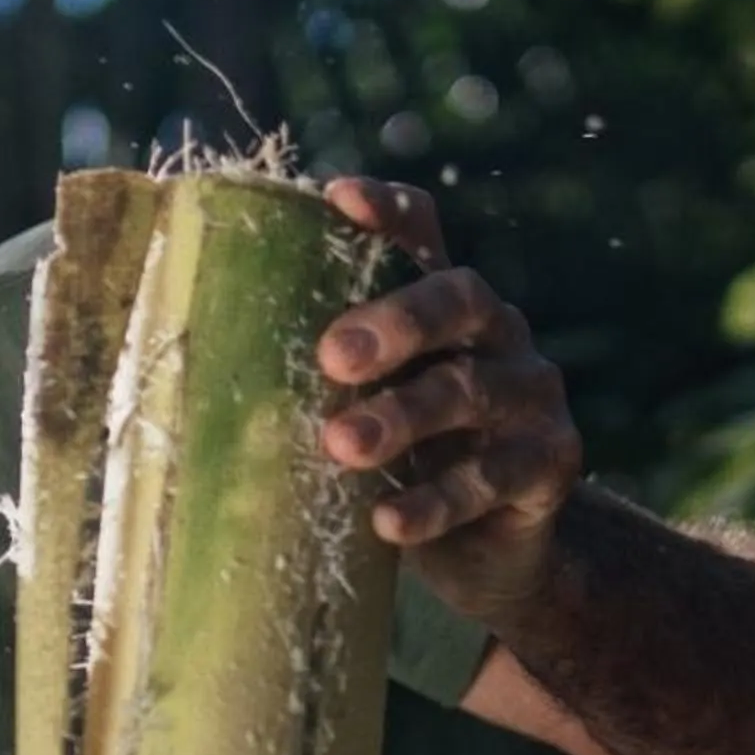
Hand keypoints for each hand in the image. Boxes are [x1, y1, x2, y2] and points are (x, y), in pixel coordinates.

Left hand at [317, 177, 585, 617]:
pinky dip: (437, 500)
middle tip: (331, 356)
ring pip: (472, 389)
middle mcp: (497, 334)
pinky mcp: (550, 462)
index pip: (425, 235)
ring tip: (341, 446)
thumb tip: (204, 366)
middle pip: (458, 299)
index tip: (337, 199)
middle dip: (396, 321)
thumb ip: (321, 381)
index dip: (390, 211)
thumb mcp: (365, 410)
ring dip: (403, 417)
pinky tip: (388, 521)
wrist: (488, 555)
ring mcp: (531, 395)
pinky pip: (493, 477)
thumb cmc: (407, 466)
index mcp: (445, 307)